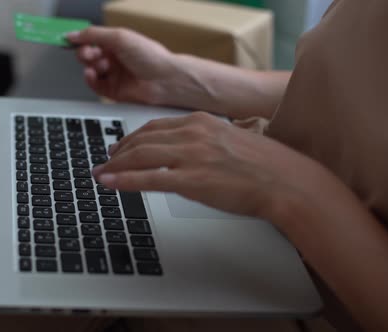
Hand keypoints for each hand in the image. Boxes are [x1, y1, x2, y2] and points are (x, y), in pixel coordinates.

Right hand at [66, 27, 178, 105]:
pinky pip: (95, 86)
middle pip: (88, 55)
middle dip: (84, 53)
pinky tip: (90, 75)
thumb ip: (93, 35)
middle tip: (87, 54)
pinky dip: (90, 80)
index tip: (66, 40)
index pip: (91, 39)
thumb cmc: (150, 56)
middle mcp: (114, 58)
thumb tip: (73, 34)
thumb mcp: (119, 37)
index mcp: (116, 43)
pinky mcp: (113, 91)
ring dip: (89, 66)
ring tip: (95, 65)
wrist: (164, 80)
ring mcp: (114, 75)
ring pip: (91, 70)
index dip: (79, 40)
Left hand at [92, 112, 326, 218]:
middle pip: (142, 140)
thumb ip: (202, 141)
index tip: (120, 147)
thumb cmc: (263, 165)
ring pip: (140, 156)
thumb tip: (180, 153)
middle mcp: (193, 133)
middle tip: (105, 162)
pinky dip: (124, 180)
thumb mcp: (228, 141)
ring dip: (115, 165)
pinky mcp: (193, 180)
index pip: (154, 127)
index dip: (131, 138)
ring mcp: (192, 156)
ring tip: (101, 174)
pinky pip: (149, 179)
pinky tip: (110, 183)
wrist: (286, 181)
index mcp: (201, 121)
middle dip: (118, 152)